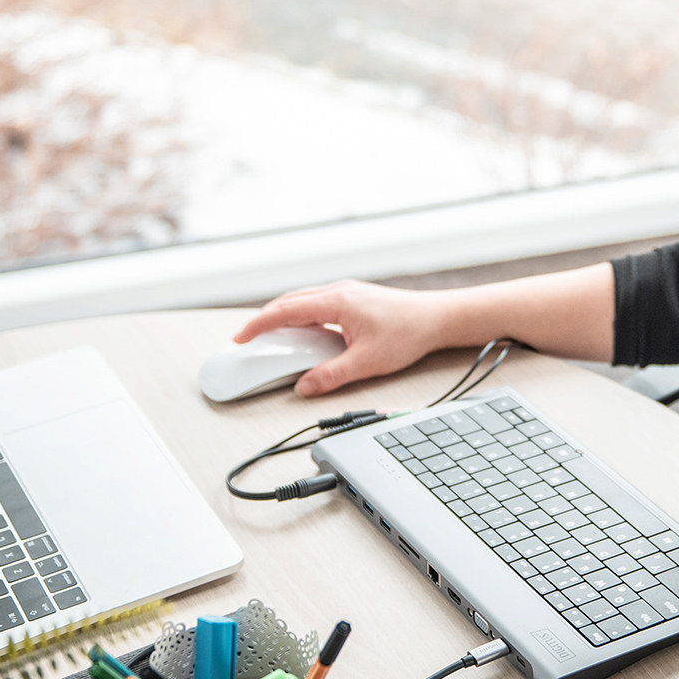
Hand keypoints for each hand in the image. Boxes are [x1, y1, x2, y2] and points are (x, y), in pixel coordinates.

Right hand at [233, 280, 449, 396]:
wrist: (437, 318)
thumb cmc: (408, 333)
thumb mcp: (366, 362)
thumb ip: (331, 376)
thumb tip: (304, 387)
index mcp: (337, 301)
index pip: (286, 310)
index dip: (259, 325)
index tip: (241, 338)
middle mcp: (339, 291)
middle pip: (290, 301)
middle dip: (265, 319)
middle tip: (248, 339)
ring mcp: (347, 292)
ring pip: (304, 300)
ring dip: (283, 315)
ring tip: (270, 336)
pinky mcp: (354, 297)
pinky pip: (318, 302)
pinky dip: (302, 315)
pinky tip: (304, 331)